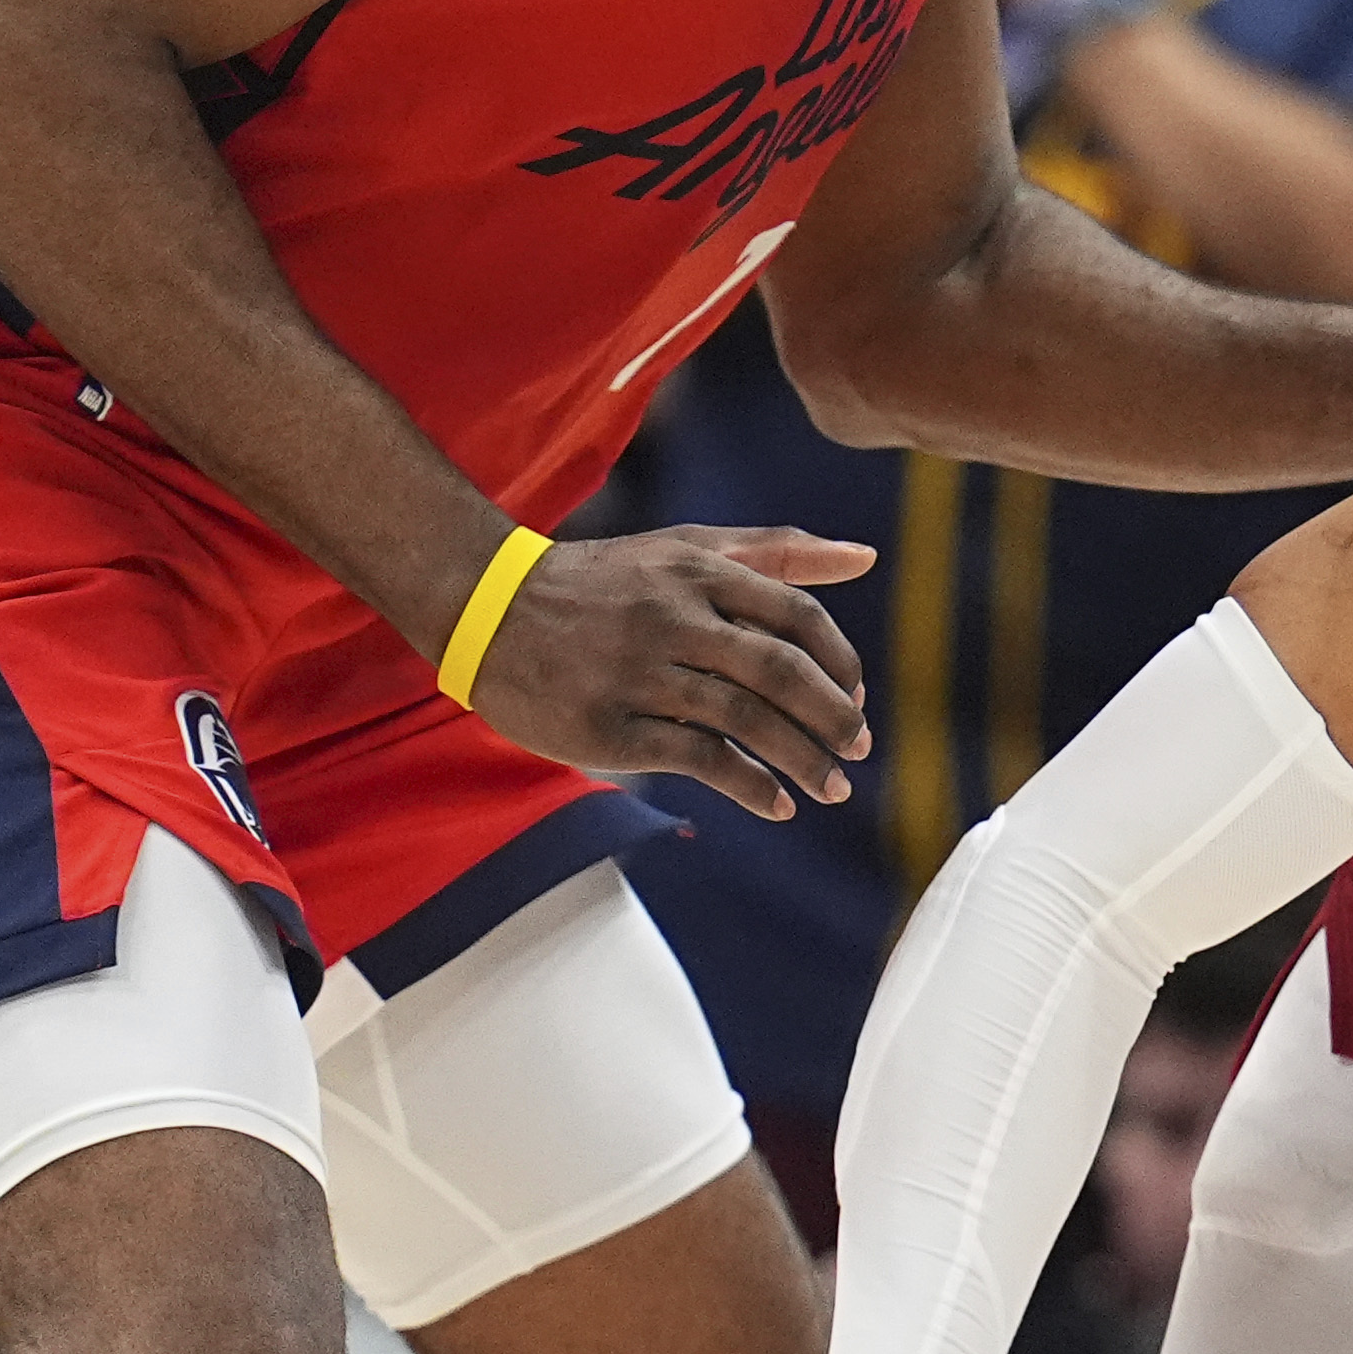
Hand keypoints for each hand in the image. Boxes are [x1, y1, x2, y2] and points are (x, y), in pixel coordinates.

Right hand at [453, 521, 874, 818]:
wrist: (487, 608)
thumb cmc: (602, 583)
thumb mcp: (684, 549)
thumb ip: (775, 552)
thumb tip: (865, 556)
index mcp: (697, 571)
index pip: (796, 615)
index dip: (839, 661)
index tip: (858, 695)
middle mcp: (671, 617)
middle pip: (778, 670)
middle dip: (832, 715)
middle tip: (860, 749)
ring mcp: (638, 673)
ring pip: (743, 717)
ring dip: (801, 759)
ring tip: (832, 788)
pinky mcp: (609, 726)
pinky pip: (696, 758)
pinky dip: (748, 785)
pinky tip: (777, 804)